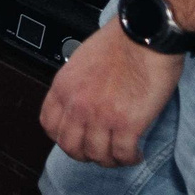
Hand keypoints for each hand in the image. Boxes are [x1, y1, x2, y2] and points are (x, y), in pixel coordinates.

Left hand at [39, 20, 182, 166]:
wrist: (144, 35)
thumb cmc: (120, 42)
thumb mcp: (82, 62)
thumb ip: (77, 85)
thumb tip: (82, 103)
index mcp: (63, 87)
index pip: (49, 125)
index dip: (62, 137)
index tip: (76, 139)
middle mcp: (76, 104)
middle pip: (70, 146)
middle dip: (85, 154)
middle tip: (100, 151)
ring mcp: (100, 116)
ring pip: (96, 155)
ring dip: (109, 159)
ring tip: (120, 153)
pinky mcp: (127, 124)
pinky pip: (122, 154)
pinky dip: (129, 158)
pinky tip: (136, 152)